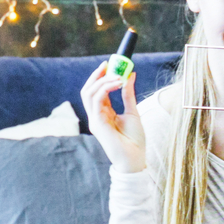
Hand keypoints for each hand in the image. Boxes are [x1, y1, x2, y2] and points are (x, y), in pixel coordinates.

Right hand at [79, 59, 145, 173]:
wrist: (135, 159)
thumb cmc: (134, 140)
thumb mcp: (132, 112)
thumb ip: (128, 94)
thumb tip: (130, 75)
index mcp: (103, 113)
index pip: (96, 91)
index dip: (101, 77)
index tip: (110, 65)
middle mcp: (96, 116)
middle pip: (88, 90)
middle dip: (96, 75)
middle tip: (108, 64)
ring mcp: (94, 120)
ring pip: (89, 93)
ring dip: (102, 80)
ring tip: (117, 75)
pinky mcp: (97, 123)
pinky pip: (97, 100)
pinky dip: (105, 88)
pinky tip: (118, 84)